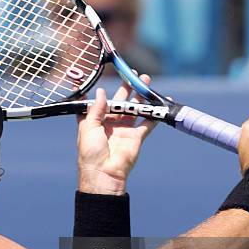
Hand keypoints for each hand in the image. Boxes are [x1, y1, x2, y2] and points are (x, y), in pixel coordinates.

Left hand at [77, 75, 156, 194]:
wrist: (104, 173)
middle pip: (120, 102)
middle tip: (134, 75)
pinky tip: (160, 102)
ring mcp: (124, 130)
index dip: (100, 93)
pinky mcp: (136, 137)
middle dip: (127, 88)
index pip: (97, 104)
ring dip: (141, 96)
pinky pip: (147, 123)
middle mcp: (110, 124)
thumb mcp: (88, 127)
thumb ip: (96, 109)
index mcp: (95, 122)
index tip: (102, 79)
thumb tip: (101, 92)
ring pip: (134, 109)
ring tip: (146, 81)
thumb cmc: (90, 152)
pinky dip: (154, 113)